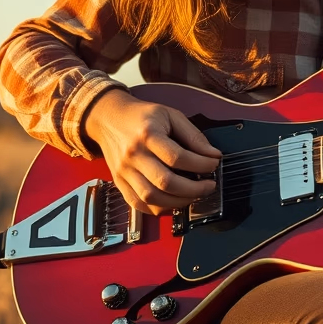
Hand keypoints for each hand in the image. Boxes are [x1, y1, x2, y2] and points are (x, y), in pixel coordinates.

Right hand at [83, 88, 222, 214]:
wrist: (108, 118)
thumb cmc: (141, 116)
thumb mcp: (170, 115)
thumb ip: (193, 135)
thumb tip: (213, 155)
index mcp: (147, 134)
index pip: (178, 157)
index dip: (201, 164)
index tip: (214, 164)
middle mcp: (134, 155)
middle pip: (166, 182)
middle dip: (194, 189)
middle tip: (209, 185)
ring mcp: (124, 171)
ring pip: (152, 197)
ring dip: (179, 202)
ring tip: (195, 195)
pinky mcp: (119, 183)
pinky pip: (139, 204)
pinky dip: (159, 208)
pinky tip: (174, 201)